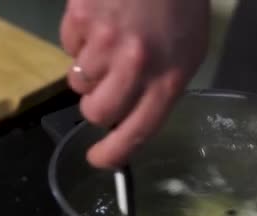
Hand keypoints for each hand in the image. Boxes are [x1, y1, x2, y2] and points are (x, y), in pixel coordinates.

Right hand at [60, 0, 208, 167]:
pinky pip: (68, 45)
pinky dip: (80, 38)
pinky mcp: (81, 17)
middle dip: (95, 106)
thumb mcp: (188, 51)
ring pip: (78, 80)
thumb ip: (162, 86)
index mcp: (168, 79)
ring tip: (110, 41)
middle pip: (96, 111)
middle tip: (104, 89)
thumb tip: (131, 113)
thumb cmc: (180, 5)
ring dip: (89, 68)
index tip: (99, 160)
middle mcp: (136, 67)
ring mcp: (105, 41)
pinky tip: (101, 19)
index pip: (137, 131)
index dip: (114, 154)